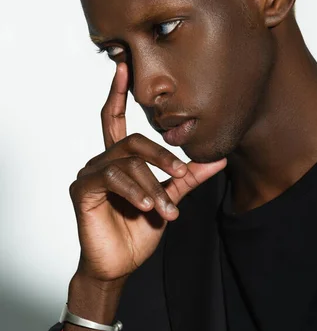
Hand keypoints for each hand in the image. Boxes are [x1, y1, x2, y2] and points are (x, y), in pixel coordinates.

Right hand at [69, 62, 226, 283]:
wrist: (119, 264)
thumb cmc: (139, 230)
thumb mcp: (169, 197)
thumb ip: (188, 177)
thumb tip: (219, 159)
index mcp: (119, 159)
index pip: (116, 119)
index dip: (118, 92)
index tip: (124, 66)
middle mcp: (102, 160)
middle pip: (132, 140)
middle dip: (162, 156)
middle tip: (181, 175)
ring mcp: (90, 174)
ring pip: (127, 162)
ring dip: (152, 186)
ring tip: (167, 210)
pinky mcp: (83, 190)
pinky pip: (110, 178)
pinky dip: (133, 190)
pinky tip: (146, 206)